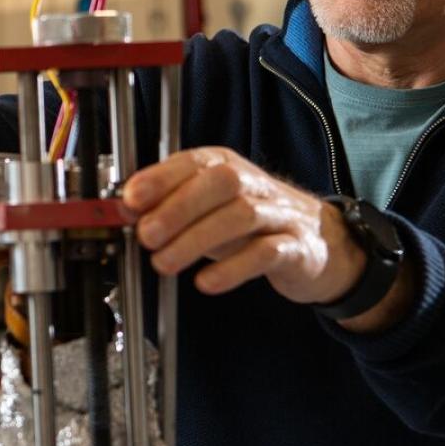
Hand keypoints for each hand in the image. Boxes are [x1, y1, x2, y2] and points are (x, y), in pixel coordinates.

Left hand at [121, 147, 365, 304]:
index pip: (194, 162)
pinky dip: (233, 268)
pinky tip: (206, 283)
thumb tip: (125, 210)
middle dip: (177, 208)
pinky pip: (267, 253)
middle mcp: (254, 185)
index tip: (130, 199)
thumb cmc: (251, 224)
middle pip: (220, 184)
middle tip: (145, 237)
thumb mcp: (208, 209)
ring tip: (164, 264)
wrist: (319, 243)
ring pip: (241, 216)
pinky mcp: (296, 248)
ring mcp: (278, 215)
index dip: (161, 178)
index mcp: (227, 168)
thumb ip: (170, 206)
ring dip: (196, 240)